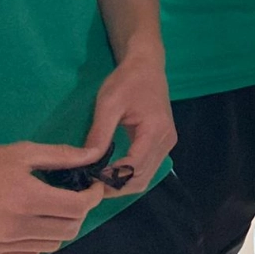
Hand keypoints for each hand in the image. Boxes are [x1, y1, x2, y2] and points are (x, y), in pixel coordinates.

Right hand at [0, 140, 108, 253]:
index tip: (92, 187)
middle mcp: (15, 227)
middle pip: (70, 230)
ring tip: (50, 209)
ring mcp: (1, 244)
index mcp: (26, 198)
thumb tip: (95, 155)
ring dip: (60, 227)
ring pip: (51, 245)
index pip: (78, 207)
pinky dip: (38, 242)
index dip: (93, 196)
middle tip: (74, 197)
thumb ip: (62, 156)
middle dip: (80, 212)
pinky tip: (30, 224)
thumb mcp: (21, 152)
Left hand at [82, 50, 174, 195]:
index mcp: (155, 130)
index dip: (111, 179)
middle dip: (115, 187)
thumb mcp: (108, 103)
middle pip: (141, 178)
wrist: (147, 66)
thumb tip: (88, 161)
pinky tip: (110, 171)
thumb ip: (100, 133)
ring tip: (96, 179)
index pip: (134, 168)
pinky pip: (146, 168)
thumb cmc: (127, 81)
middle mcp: (166, 140)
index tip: (87, 180)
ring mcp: (167, 143)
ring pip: (144, 177)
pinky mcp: (163, 143)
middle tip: (88, 184)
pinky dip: (129, 175)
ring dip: (121, 183)